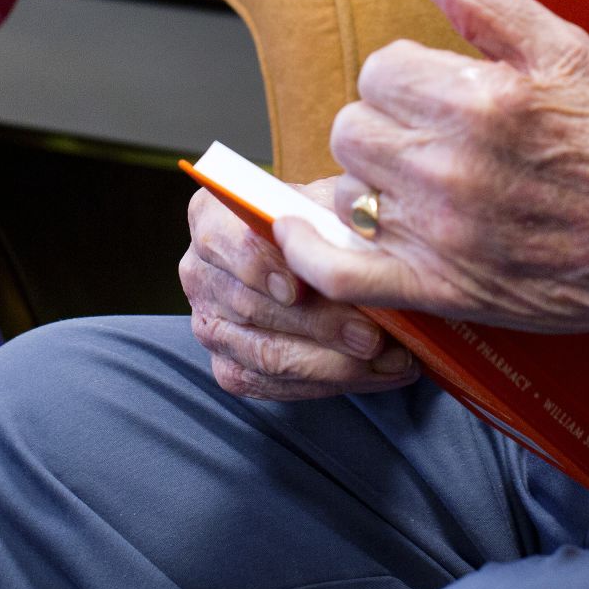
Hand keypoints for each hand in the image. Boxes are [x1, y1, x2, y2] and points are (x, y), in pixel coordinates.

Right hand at [180, 176, 421, 400]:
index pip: (226, 242)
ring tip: (389, 359)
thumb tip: (355, 223)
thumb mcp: (328, 202)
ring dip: (334, 364)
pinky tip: (374, 375)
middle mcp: (199, 272)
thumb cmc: (323, 224)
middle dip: (319, 325)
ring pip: (266, 355)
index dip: (260, 266)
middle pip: (252, 306)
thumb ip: (331, 211)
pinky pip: (275, 385)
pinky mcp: (230, 368)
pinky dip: (329, 384)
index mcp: (212, 218)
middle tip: (372, 335)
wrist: (315, 259)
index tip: (299, 288)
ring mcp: (210, 325)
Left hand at [273, 0, 588, 350]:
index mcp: (481, 100)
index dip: (407, 76)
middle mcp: (455, 168)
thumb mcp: (566, 48)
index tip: (440, 93)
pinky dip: (308, 253)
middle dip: (385, 123)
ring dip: (372, 180)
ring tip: (418, 183)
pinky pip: (342, 273)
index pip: (382, 70)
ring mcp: (445, 234)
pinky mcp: (445, 290)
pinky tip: (301, 231)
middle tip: (431, 137)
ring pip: (348, 187)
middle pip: (354, 125)